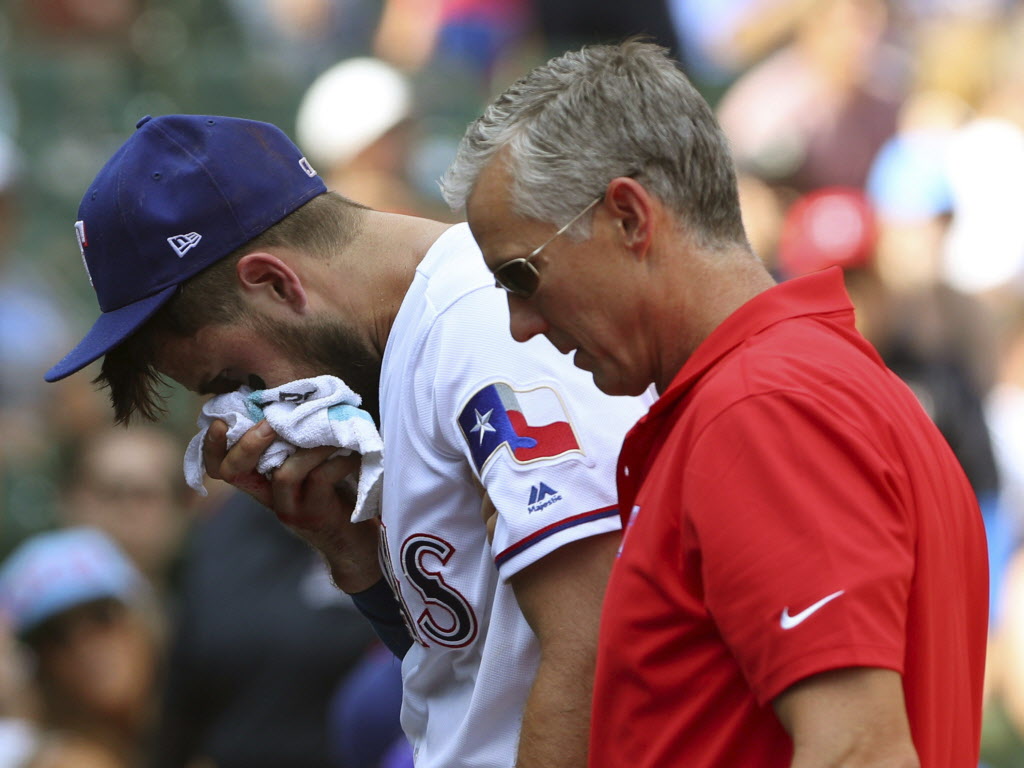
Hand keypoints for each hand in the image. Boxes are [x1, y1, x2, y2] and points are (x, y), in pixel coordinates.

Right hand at [203, 419, 381, 591]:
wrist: (357, 546)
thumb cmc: (336, 497)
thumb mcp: (310, 470)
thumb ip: (296, 446)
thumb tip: (296, 401)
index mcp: (263, 483)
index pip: (221, 468)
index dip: (212, 447)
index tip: (218, 422)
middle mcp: (269, 498)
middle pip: (235, 472)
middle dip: (249, 442)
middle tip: (272, 422)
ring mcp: (290, 509)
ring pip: (285, 473)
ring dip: (310, 447)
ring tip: (332, 430)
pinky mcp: (315, 515)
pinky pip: (320, 480)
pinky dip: (338, 461)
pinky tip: (353, 454)